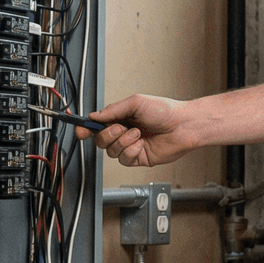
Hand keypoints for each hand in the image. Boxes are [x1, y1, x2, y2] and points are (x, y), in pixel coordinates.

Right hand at [78, 94, 195, 166]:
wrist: (183, 125)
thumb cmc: (165, 111)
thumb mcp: (136, 103)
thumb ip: (113, 110)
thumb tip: (95, 116)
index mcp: (121, 117)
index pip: (96, 125)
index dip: (85, 129)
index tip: (80, 131)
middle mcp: (123, 132)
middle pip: (100, 140)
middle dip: (108, 134)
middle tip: (122, 127)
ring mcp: (130, 146)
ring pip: (111, 151)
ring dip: (123, 141)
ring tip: (138, 133)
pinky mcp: (138, 158)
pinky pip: (124, 159)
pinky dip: (131, 150)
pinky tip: (142, 144)